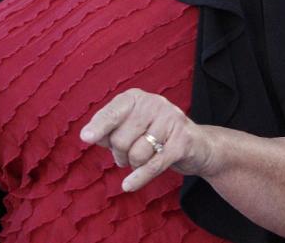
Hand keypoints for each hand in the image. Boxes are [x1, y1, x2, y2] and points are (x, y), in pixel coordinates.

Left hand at [79, 88, 216, 192]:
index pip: (112, 113)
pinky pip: (154, 164)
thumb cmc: (155, 134)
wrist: (197, 145)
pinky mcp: (183, 142)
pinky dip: (139, 178)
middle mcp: (153, 104)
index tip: (86, 138)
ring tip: (140, 159)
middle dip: (120, 154)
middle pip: (121, 138)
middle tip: (126, 155)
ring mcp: (170, 121)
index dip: (99, 126)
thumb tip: (90, 136)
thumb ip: (110, 129)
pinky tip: (128, 186)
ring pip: (137, 154)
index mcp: (136, 98)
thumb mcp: (131, 126)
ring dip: (134, 164)